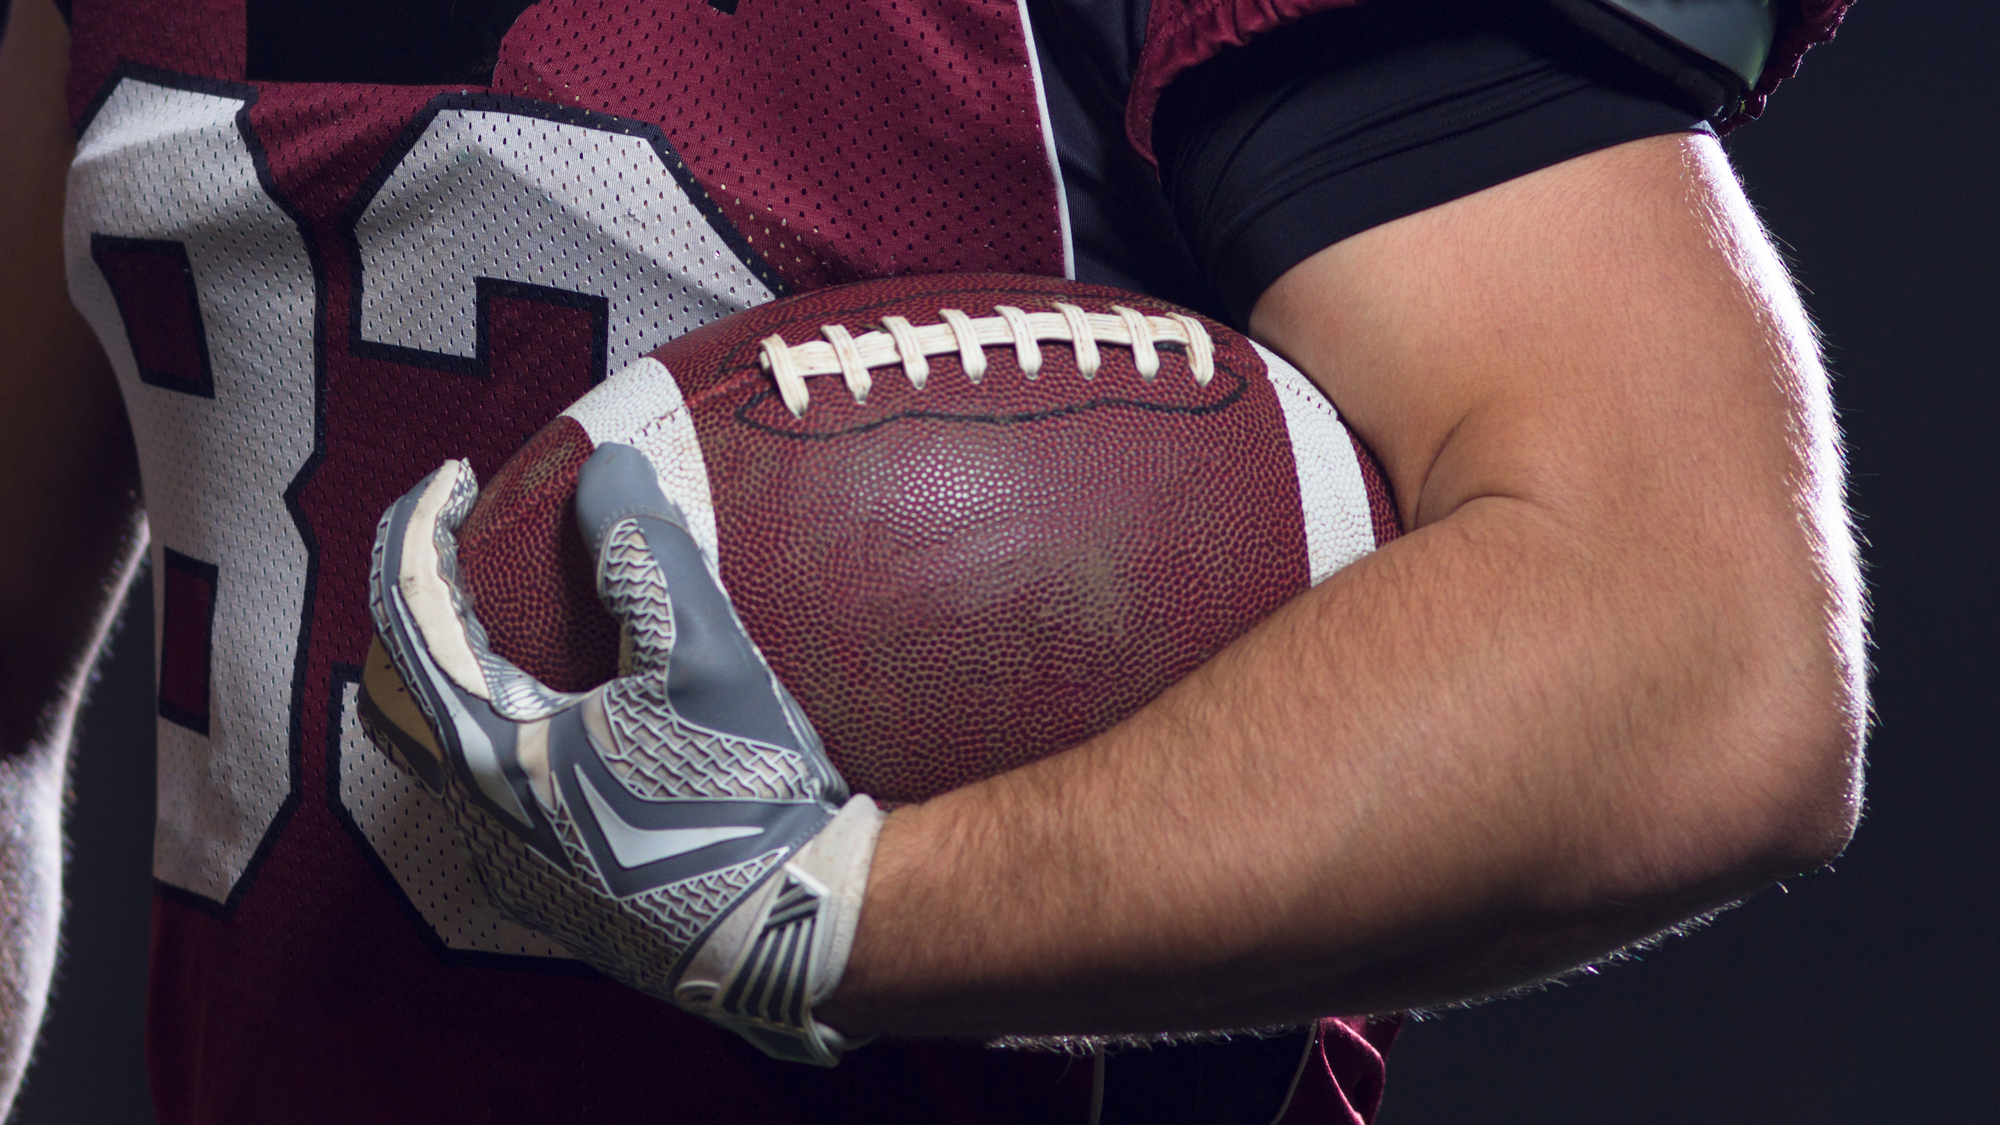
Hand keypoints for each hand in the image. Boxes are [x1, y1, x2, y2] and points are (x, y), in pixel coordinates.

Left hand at [361, 442, 882, 1065]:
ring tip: (526, 630)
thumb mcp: (704, 657)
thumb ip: (645, 552)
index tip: (456, 479)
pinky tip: (579, 721)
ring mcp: (516, 872)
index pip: (410, 619)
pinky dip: (511, 738)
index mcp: (486, 758)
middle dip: (424, 616)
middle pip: (404, 694)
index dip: (420, 532)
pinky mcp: (560, 903)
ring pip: (451, 756)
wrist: (795, 935)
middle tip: (473, 558)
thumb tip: (607, 462)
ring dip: (471, 682)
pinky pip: (501, 803)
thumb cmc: (746, 798)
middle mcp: (478, 823)